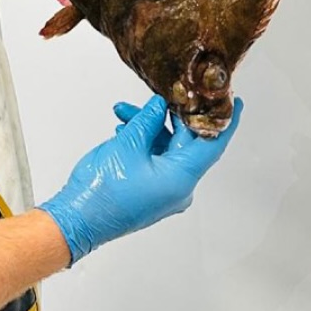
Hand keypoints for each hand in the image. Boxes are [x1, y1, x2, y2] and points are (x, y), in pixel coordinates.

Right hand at [39, 95, 242, 263]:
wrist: (77, 219)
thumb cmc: (103, 191)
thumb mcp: (128, 144)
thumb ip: (148, 120)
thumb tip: (159, 104)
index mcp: (181, 178)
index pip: (212, 144)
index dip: (224, 121)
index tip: (233, 102)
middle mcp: (178, 187)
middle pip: (187, 143)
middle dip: (173, 115)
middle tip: (171, 91)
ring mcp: (163, 190)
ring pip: (165, 148)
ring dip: (148, 127)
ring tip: (125, 110)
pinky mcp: (148, 190)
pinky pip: (153, 159)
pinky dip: (142, 141)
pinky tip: (124, 127)